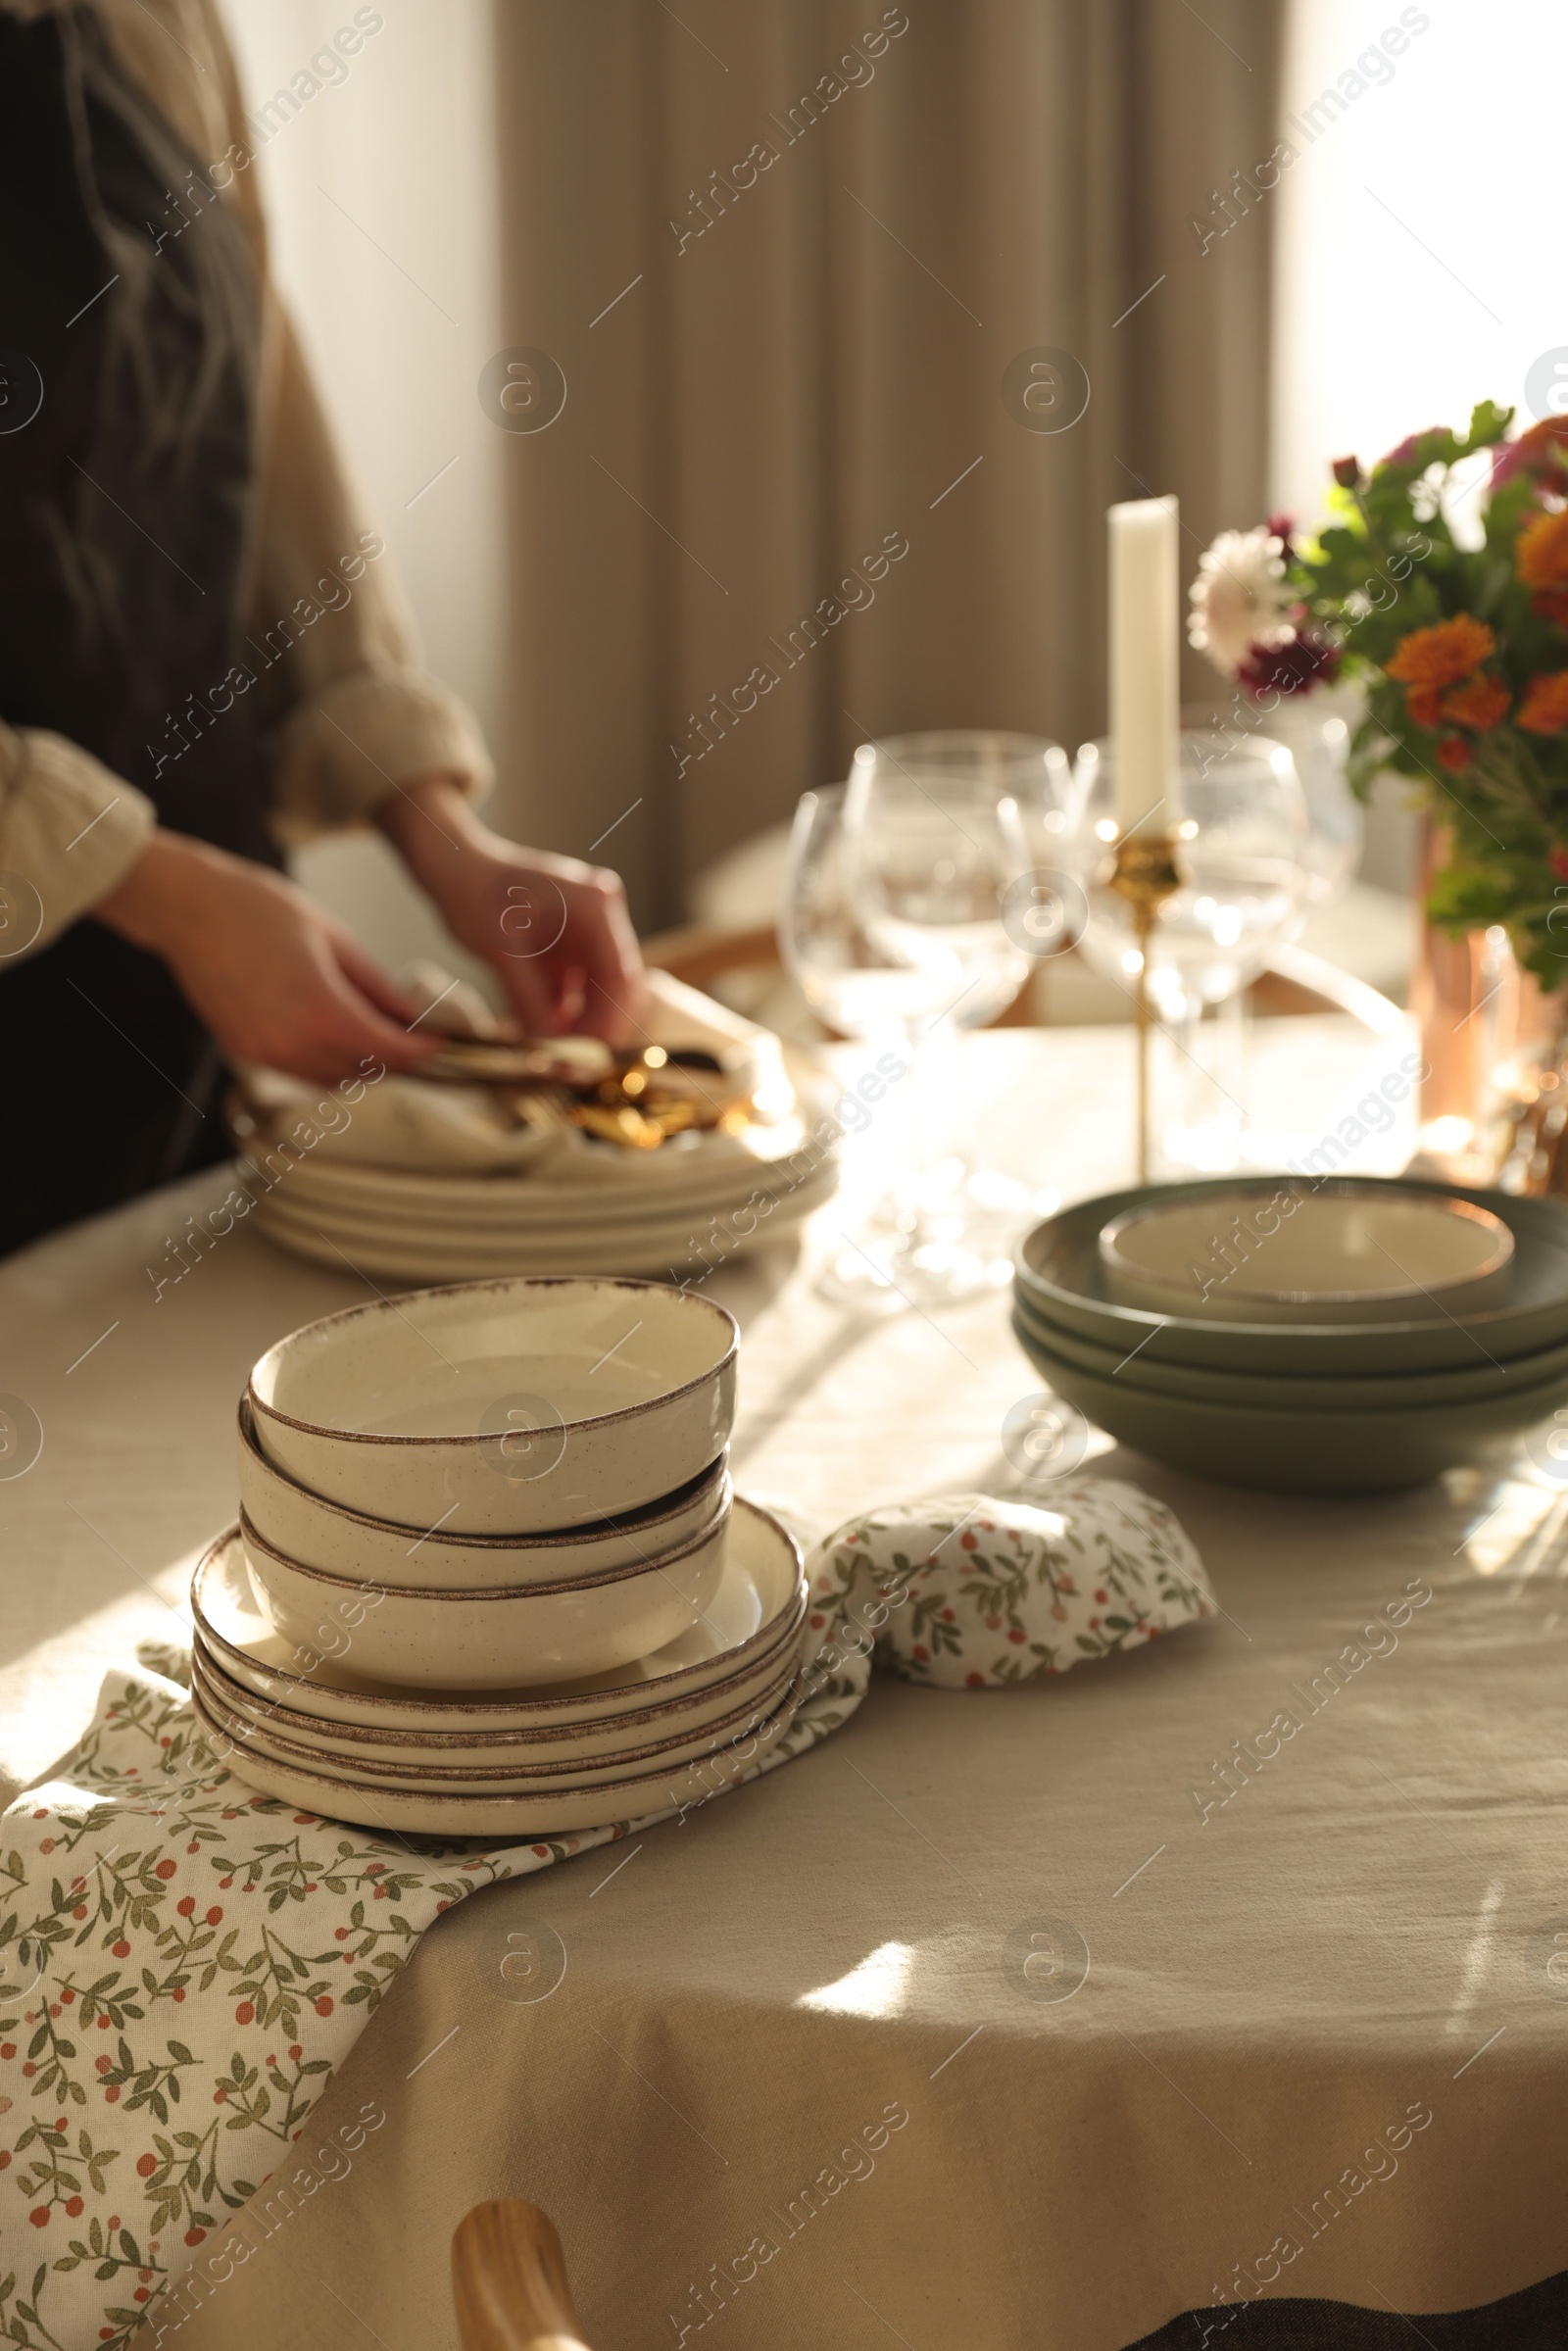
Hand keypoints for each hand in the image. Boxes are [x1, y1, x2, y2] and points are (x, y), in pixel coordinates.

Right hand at [95, 830, 437, 1082]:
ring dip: (361, 1064)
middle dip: (395, 1059)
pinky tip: (336, 1031)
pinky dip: (327, 1061)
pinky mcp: (245, 1050)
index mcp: (321, 1012)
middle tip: (415, 1035)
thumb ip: (375, 986)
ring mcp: (264, 1053)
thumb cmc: (257, 908)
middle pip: (364, 1072)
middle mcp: (291, 1044)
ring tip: (377, 1031)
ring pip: (332, 1079)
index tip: (440, 1041)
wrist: (187, 907)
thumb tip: (409, 1014)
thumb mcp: (334, 938)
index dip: (422, 1051)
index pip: (390, 1053)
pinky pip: (300, 1071)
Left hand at [377, 775, 645, 1042]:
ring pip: (600, 995)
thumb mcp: (501, 953)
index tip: (582, 1062)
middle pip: (618, 990)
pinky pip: (579, 990)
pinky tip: (541, 1033)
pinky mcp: (572, 947)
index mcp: (596, 909)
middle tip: (568, 1067)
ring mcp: (589, 932)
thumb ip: (531, 1005)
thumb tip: (551, 1055)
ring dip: (579, 1027)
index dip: (607, 1027)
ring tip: (550, 1056)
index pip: (621, 980)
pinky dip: (564, 1014)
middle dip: (596, 1031)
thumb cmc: (473, 892)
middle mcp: (603, 918)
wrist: (451, 866)